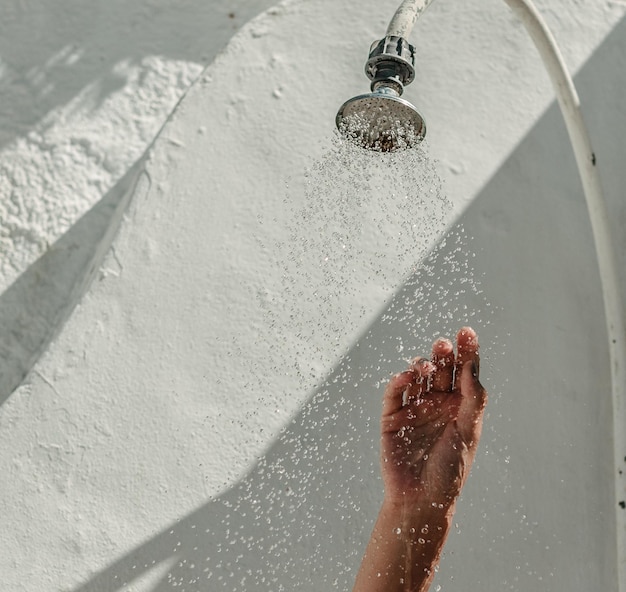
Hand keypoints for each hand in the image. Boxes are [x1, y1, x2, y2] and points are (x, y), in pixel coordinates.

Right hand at [380, 327, 486, 506]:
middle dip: (443, 355)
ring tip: (427, 366)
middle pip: (441, 371)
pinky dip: (400, 381)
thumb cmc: (450, 469)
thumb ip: (472, 397)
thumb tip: (472, 363)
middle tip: (444, 344)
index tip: (467, 332)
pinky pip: (394, 393)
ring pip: (418, 378)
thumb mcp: (468, 431)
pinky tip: (409, 376)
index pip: (464, 373)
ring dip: (423, 366)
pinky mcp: (392, 418)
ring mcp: (414, 409)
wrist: (421, 499)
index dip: (466, 352)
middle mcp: (437, 405)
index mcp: (459, 408)